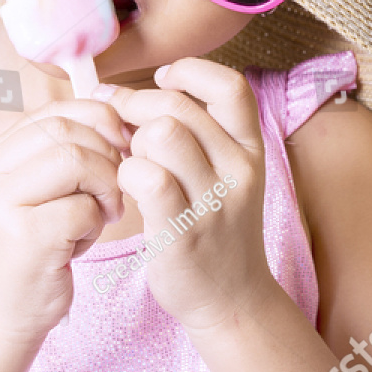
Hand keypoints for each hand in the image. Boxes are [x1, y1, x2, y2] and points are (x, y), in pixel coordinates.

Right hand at [0, 100, 130, 339]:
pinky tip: (83, 241)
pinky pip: (83, 208)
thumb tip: (114, 114)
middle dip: (106, 154)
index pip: (50, 112)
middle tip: (115, 188)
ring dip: (105, 185)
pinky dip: (96, 222)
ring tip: (103, 212)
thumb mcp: (32, 195)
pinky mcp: (25, 237)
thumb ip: (56, 154)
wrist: (2, 317)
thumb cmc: (30, 253)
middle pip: (65, 131)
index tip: (121, 144)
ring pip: (76, 161)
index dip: (96, 119)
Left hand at [103, 59, 281, 330]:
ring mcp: (213, 202)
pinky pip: (146, 178)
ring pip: (161, 134)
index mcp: (250, 149)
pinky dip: (124, 175)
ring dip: (131, 143)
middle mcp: (239, 170)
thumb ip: (196, 134)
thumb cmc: (216, 229)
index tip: (161, 82)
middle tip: (120, 128)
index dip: (189, 72)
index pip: (229, 86)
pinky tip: (123, 189)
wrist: (232, 299)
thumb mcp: (225, 174)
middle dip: (136, 109)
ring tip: (129, 162)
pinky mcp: (182, 232)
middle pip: (177, 107)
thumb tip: (128, 94)